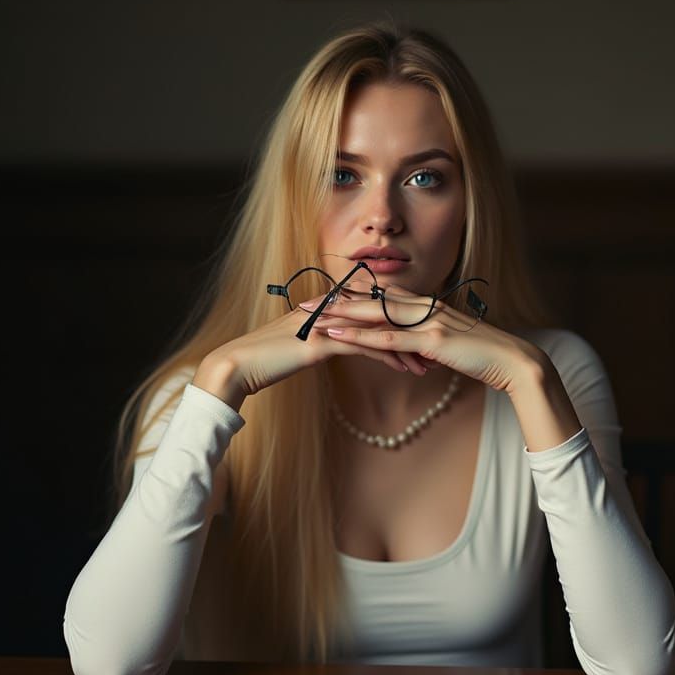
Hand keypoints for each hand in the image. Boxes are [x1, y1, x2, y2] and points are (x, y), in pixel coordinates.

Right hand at [192, 306, 427, 412]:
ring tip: (428, 364)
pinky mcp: (321, 341)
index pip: (373, 308)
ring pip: (377, 330)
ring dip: (406, 347)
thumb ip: (322, 337)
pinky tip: (404, 369)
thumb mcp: (299, 344)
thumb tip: (340, 342)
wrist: (237, 366)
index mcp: (327, 305)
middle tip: (437, 349)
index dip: (400, 323)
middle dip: (411, 333)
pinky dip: (387, 356)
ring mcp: (326, 322)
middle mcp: (330, 307)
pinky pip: (362, 346)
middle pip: (381, 316)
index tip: (422, 338)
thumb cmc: (265, 359)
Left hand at [303, 288, 548, 394]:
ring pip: (374, 315)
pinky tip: (336, 336)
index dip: (352, 296)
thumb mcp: (451, 345)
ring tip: (309, 316)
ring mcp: (428, 321)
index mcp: (428, 305)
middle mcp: (425, 306)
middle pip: (371, 300)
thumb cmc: (485, 356)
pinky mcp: (432, 340)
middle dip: (335, 300)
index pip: (382, 297)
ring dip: (339, 315)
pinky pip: (387, 338)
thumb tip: (416, 349)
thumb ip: (430, 342)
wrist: (515, 362)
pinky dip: (359, 336)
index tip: (323, 297)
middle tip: (303, 302)